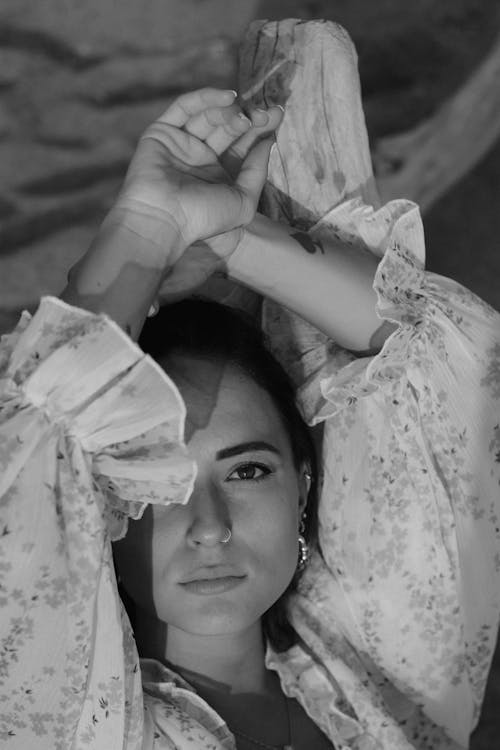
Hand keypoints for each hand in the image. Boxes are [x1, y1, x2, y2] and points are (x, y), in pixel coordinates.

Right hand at [152, 101, 283, 303]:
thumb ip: (257, 171)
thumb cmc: (204, 218)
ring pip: (208, 115)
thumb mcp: (244, 201)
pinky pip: (184, 107)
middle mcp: (199, 158)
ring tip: (242, 114)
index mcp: (217, 175)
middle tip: (262, 114)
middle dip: (247, 117)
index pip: (241, 145)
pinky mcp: (161, 133)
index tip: (277, 115)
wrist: (165, 220)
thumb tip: (268, 141)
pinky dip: (205, 97)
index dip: (259, 130)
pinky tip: (227, 96)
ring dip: (228, 110)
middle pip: (227, 127)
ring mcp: (180, 144)